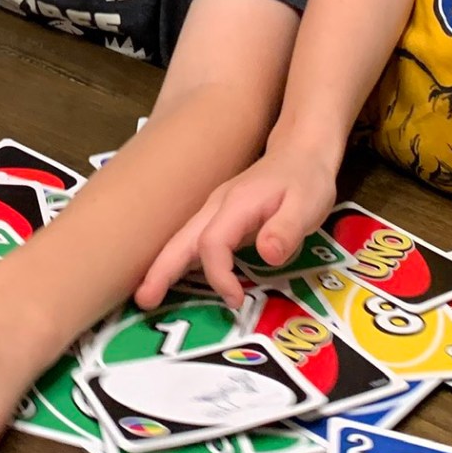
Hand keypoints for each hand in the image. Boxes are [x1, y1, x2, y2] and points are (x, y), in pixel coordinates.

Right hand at [135, 145, 337, 307]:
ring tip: (146, 294)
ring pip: (182, 239)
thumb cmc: (306, 180)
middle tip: (143, 301)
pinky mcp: (221, 218)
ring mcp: (215, 211)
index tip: (236, 300)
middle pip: (181, 239)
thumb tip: (268, 256)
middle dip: (161, 270)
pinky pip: (193, 240)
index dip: (218, 275)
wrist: (301, 152)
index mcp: (236, 205)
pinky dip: (178, 259)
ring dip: (163, 266)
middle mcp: (217, 207)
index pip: (211, 243)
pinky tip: (173, 277)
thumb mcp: (307, 204)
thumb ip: (287, 230)